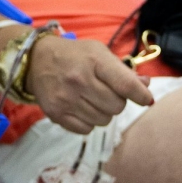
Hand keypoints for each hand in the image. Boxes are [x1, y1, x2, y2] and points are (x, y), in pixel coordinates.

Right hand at [26, 37, 152, 134]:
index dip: (141, 95)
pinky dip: (88, 122)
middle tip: (107, 93)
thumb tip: (145, 85)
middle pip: (117, 107)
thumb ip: (122, 71)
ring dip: (103, 113)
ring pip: (103, 120)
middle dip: (117, 102)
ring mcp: (66, 99)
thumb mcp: (99, 53)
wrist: (36, 61)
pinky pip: (86, 129)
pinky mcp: (56, 114)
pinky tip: (82, 109)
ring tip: (93, 100)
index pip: (126, 85)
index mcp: (94, 61)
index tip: (145, 99)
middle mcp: (79, 81)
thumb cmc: (74, 56)